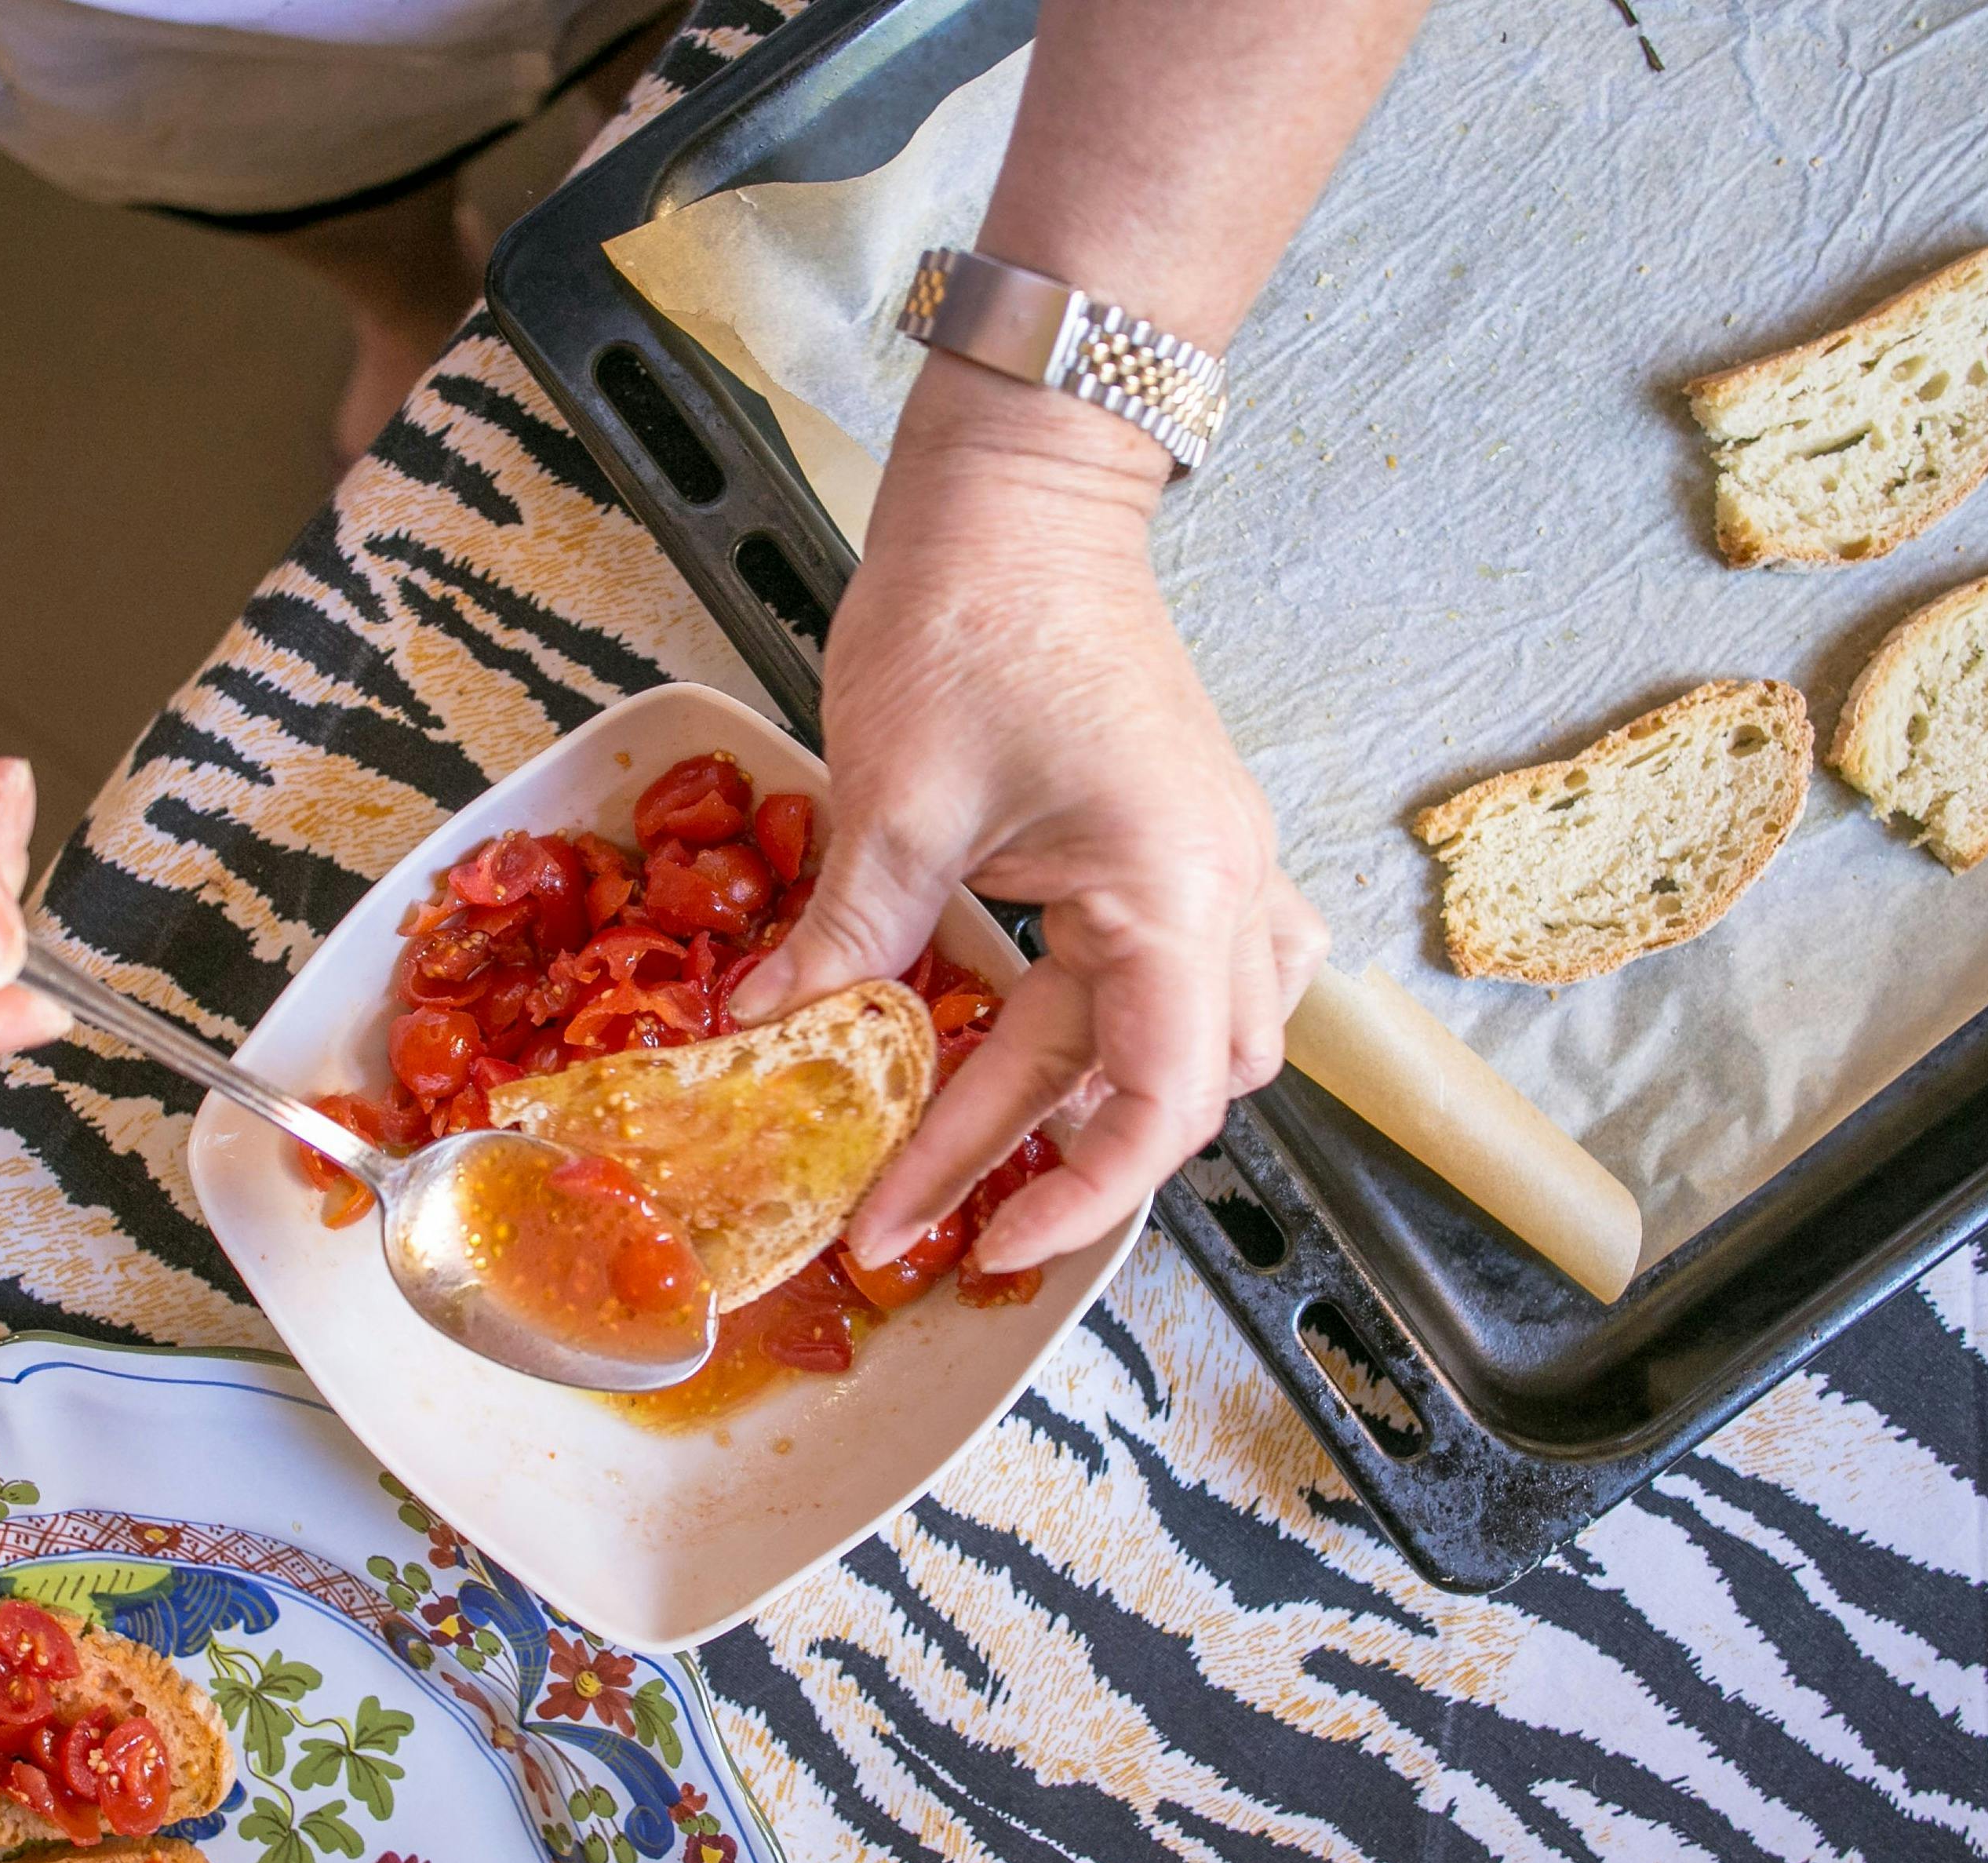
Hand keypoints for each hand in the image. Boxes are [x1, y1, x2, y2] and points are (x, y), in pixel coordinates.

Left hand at [726, 373, 1327, 1273]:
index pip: (1159, 1102)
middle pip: (1175, 1087)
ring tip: (984, 1155)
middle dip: (1046, 1165)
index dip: (1073, 1198)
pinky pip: (1198, 973)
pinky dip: (1129, 1031)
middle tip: (919, 1211)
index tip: (976, 1246)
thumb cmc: (973, 613)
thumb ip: (844, 941)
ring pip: (1197, 1040)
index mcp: (1174, 889)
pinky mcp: (1185, 839)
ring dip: (1096, 1106)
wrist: (1020, 492)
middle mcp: (1226, 889)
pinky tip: (1061, 1054)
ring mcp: (1219, 862)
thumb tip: (762, 1038)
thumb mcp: (893, 799)